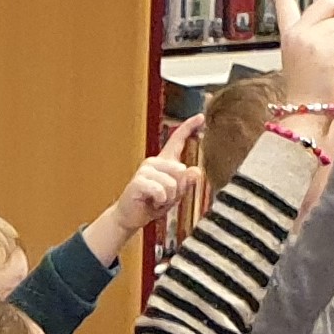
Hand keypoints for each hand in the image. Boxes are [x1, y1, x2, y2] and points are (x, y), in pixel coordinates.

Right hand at [111, 115, 202, 234]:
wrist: (132, 216)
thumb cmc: (154, 203)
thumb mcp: (175, 194)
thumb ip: (186, 183)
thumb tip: (196, 171)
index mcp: (164, 161)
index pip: (177, 140)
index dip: (189, 127)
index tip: (201, 116)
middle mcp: (154, 162)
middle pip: (180, 171)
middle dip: (178, 190)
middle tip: (165, 198)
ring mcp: (145, 170)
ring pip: (172, 183)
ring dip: (168, 198)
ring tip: (157, 201)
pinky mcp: (138, 181)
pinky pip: (160, 191)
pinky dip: (161, 201)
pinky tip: (152, 202)